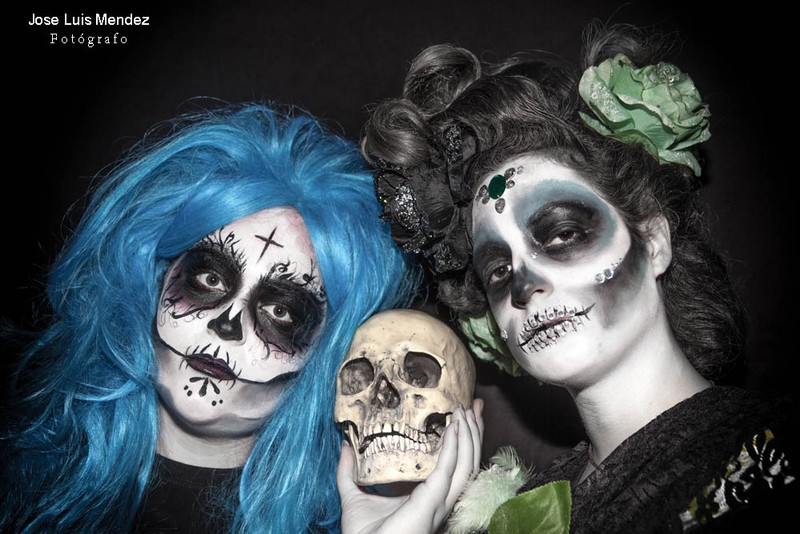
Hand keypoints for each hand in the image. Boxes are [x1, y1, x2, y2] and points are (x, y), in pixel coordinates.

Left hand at [337, 398, 484, 533]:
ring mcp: (439, 501)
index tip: (461, 415)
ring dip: (470, 435)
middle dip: (474, 432)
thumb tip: (345, 445)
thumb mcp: (354, 496)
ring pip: (466, 465)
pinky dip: (454, 447)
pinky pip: (449, 470)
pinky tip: (455, 428)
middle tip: (475, 405)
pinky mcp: (432, 502)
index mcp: (427, 497)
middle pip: (467, 462)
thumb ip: (349, 473)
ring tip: (469, 410)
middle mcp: (438, 499)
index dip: (462, 441)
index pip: (454, 465)